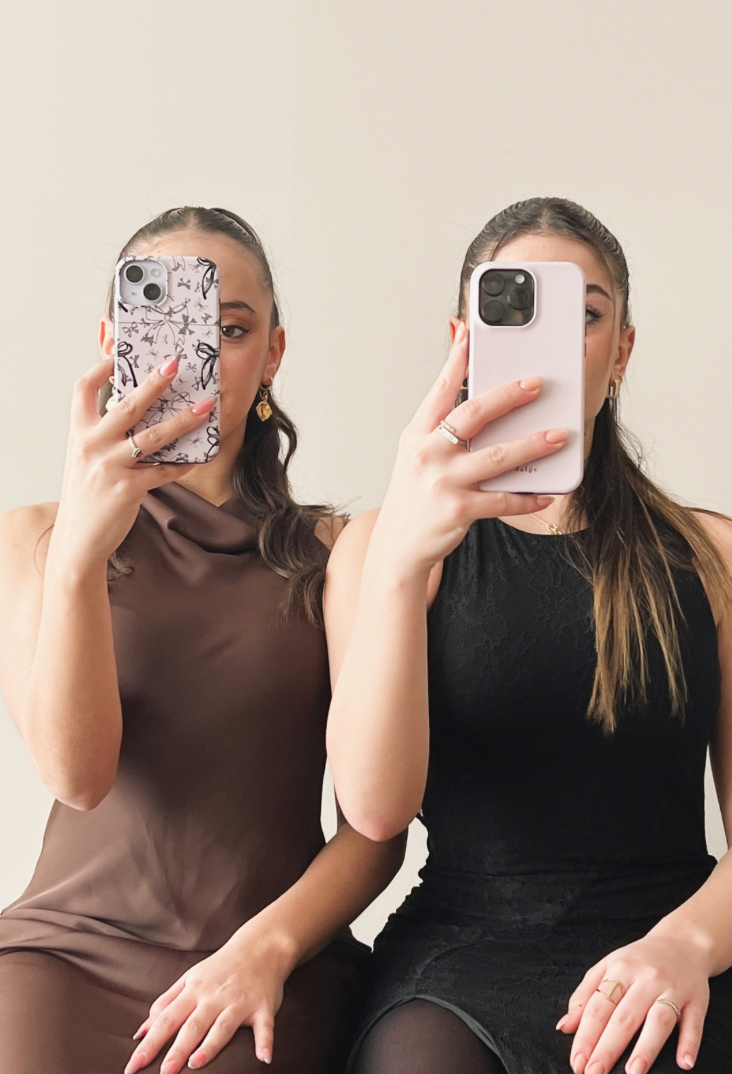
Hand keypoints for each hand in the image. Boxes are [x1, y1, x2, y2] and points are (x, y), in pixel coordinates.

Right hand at [51, 355, 214, 569]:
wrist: (78, 539)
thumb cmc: (86, 494)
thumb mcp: (85, 457)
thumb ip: (103, 434)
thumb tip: (135, 408)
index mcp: (79, 432)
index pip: (83, 388)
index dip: (102, 367)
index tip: (120, 351)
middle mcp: (91, 444)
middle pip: (127, 405)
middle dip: (154, 382)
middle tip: (174, 363)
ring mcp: (110, 466)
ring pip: (152, 436)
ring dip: (183, 419)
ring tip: (206, 406)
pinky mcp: (128, 489)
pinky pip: (163, 470)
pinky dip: (184, 462)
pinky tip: (200, 455)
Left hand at [123, 930, 293, 1072]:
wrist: (260, 946)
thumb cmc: (219, 968)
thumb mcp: (189, 979)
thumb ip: (165, 1004)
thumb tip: (140, 1032)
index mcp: (194, 991)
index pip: (166, 1019)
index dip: (150, 1043)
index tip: (133, 1066)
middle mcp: (214, 997)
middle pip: (193, 1025)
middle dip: (177, 1049)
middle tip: (164, 1073)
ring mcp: (239, 1002)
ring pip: (223, 1026)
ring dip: (211, 1045)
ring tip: (196, 1064)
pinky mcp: (263, 1007)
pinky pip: (265, 1027)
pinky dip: (265, 1042)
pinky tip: (263, 1059)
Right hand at [371, 321, 567, 576]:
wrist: (397, 547)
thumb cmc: (413, 496)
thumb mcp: (416, 454)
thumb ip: (440, 423)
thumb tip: (471, 394)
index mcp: (417, 434)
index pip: (440, 390)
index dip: (457, 360)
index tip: (472, 333)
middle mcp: (428, 453)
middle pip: (473, 415)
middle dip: (509, 396)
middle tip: (537, 384)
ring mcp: (442, 481)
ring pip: (497, 456)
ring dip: (532, 445)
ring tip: (558, 436)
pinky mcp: (458, 509)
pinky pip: (502, 500)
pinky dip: (526, 496)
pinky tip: (545, 492)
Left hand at [556, 933, 710, 1072]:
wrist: (683, 942)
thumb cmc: (639, 960)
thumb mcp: (607, 967)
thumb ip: (584, 995)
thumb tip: (564, 1027)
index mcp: (620, 970)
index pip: (598, 1006)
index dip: (586, 1035)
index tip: (577, 1061)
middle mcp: (646, 978)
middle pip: (625, 1016)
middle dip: (608, 1047)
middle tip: (594, 1073)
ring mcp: (672, 989)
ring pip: (659, 1019)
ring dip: (646, 1047)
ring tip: (633, 1072)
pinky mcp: (697, 1000)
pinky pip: (693, 1023)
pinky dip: (689, 1043)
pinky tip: (683, 1062)